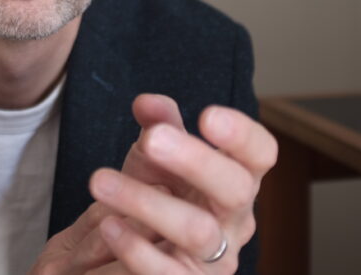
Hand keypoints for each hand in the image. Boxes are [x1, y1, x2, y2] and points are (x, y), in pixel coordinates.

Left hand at [89, 95, 276, 272]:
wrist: (145, 252)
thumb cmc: (163, 196)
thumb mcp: (158, 157)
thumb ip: (158, 125)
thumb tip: (146, 103)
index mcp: (236, 178)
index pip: (260, 153)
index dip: (243, 134)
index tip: (207, 115)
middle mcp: (235, 220)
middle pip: (235, 189)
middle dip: (196, 161)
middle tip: (152, 139)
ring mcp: (216, 257)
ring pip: (197, 231)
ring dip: (146, 202)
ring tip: (100, 181)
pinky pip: (167, 272)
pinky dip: (135, 248)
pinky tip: (108, 224)